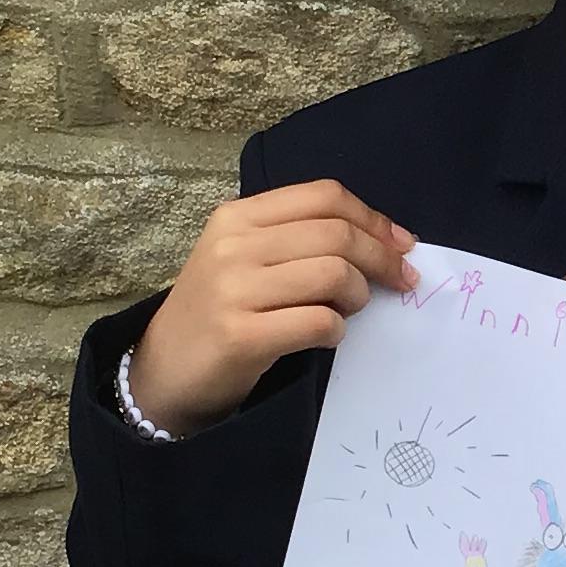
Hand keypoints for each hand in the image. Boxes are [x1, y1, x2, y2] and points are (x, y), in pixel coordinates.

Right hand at [126, 179, 416, 436]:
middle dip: (382, 258)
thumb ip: (297, 239)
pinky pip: (318, 321)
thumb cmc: (217, 311)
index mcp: (238, 216)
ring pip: (333, 274)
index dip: (373, 218)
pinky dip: (336, 329)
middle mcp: (234, 245)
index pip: (324, 196)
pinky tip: (327, 336)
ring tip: (349, 310)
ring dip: (359, 295)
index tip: (401, 244)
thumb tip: (384, 240)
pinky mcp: (241, 335)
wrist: (164, 370)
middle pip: (336, 234)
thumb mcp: (243, 257)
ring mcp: (234, 289)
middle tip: (400, 281)